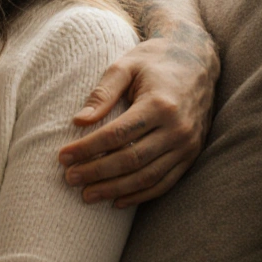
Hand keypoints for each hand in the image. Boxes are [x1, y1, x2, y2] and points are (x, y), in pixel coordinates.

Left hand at [59, 30, 219, 206]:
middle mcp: (177, 128)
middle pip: (131, 159)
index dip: (87, 149)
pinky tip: (117, 201)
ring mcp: (188, 144)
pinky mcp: (192, 154)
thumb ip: (102, 93)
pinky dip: (141, 194)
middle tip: (69, 179)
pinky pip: (166, 182)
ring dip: (115, 189)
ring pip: (148, 177)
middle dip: (96, 172)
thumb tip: (78, 121)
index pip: (117, 135)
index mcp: (159, 104)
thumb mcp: (125, 66)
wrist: (198, 61)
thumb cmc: (154, 61)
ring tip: (87, 195)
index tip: (63, 157)